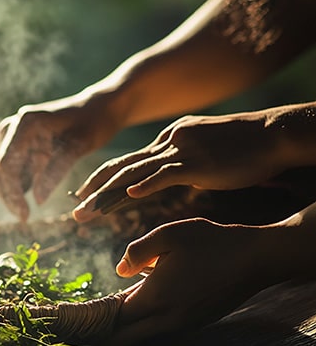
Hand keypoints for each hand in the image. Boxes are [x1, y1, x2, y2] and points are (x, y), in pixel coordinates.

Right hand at [0, 97, 111, 220]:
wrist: (97, 108)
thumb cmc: (92, 123)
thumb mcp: (80, 146)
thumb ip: (57, 170)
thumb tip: (37, 200)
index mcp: (25, 124)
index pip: (6, 164)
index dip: (12, 192)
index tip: (24, 215)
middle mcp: (12, 127)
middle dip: (9, 196)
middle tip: (25, 218)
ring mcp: (12, 135)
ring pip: (1, 172)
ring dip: (13, 191)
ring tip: (30, 207)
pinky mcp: (17, 144)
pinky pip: (12, 170)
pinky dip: (20, 184)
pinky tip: (38, 189)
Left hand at [73, 111, 285, 222]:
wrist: (271, 135)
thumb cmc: (243, 149)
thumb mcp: (204, 155)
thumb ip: (186, 164)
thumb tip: (177, 176)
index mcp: (167, 140)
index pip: (127, 162)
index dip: (102, 180)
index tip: (82, 196)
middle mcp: (168, 142)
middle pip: (122, 167)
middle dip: (94, 189)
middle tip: (73, 209)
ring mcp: (181, 151)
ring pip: (135, 172)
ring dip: (107, 194)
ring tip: (87, 211)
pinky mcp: (198, 162)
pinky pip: (166, 175)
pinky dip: (145, 185)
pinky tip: (129, 196)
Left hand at [108, 216, 288, 345]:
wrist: (254, 259)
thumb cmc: (210, 242)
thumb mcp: (168, 234)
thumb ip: (137, 252)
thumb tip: (119, 271)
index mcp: (155, 298)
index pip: (114, 321)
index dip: (96, 319)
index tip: (81, 316)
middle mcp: (168, 320)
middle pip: (126, 341)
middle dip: (106, 336)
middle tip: (91, 326)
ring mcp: (184, 326)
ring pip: (145, 339)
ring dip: (128, 332)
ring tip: (113, 318)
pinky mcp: (196, 325)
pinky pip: (163, 333)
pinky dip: (148, 327)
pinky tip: (144, 309)